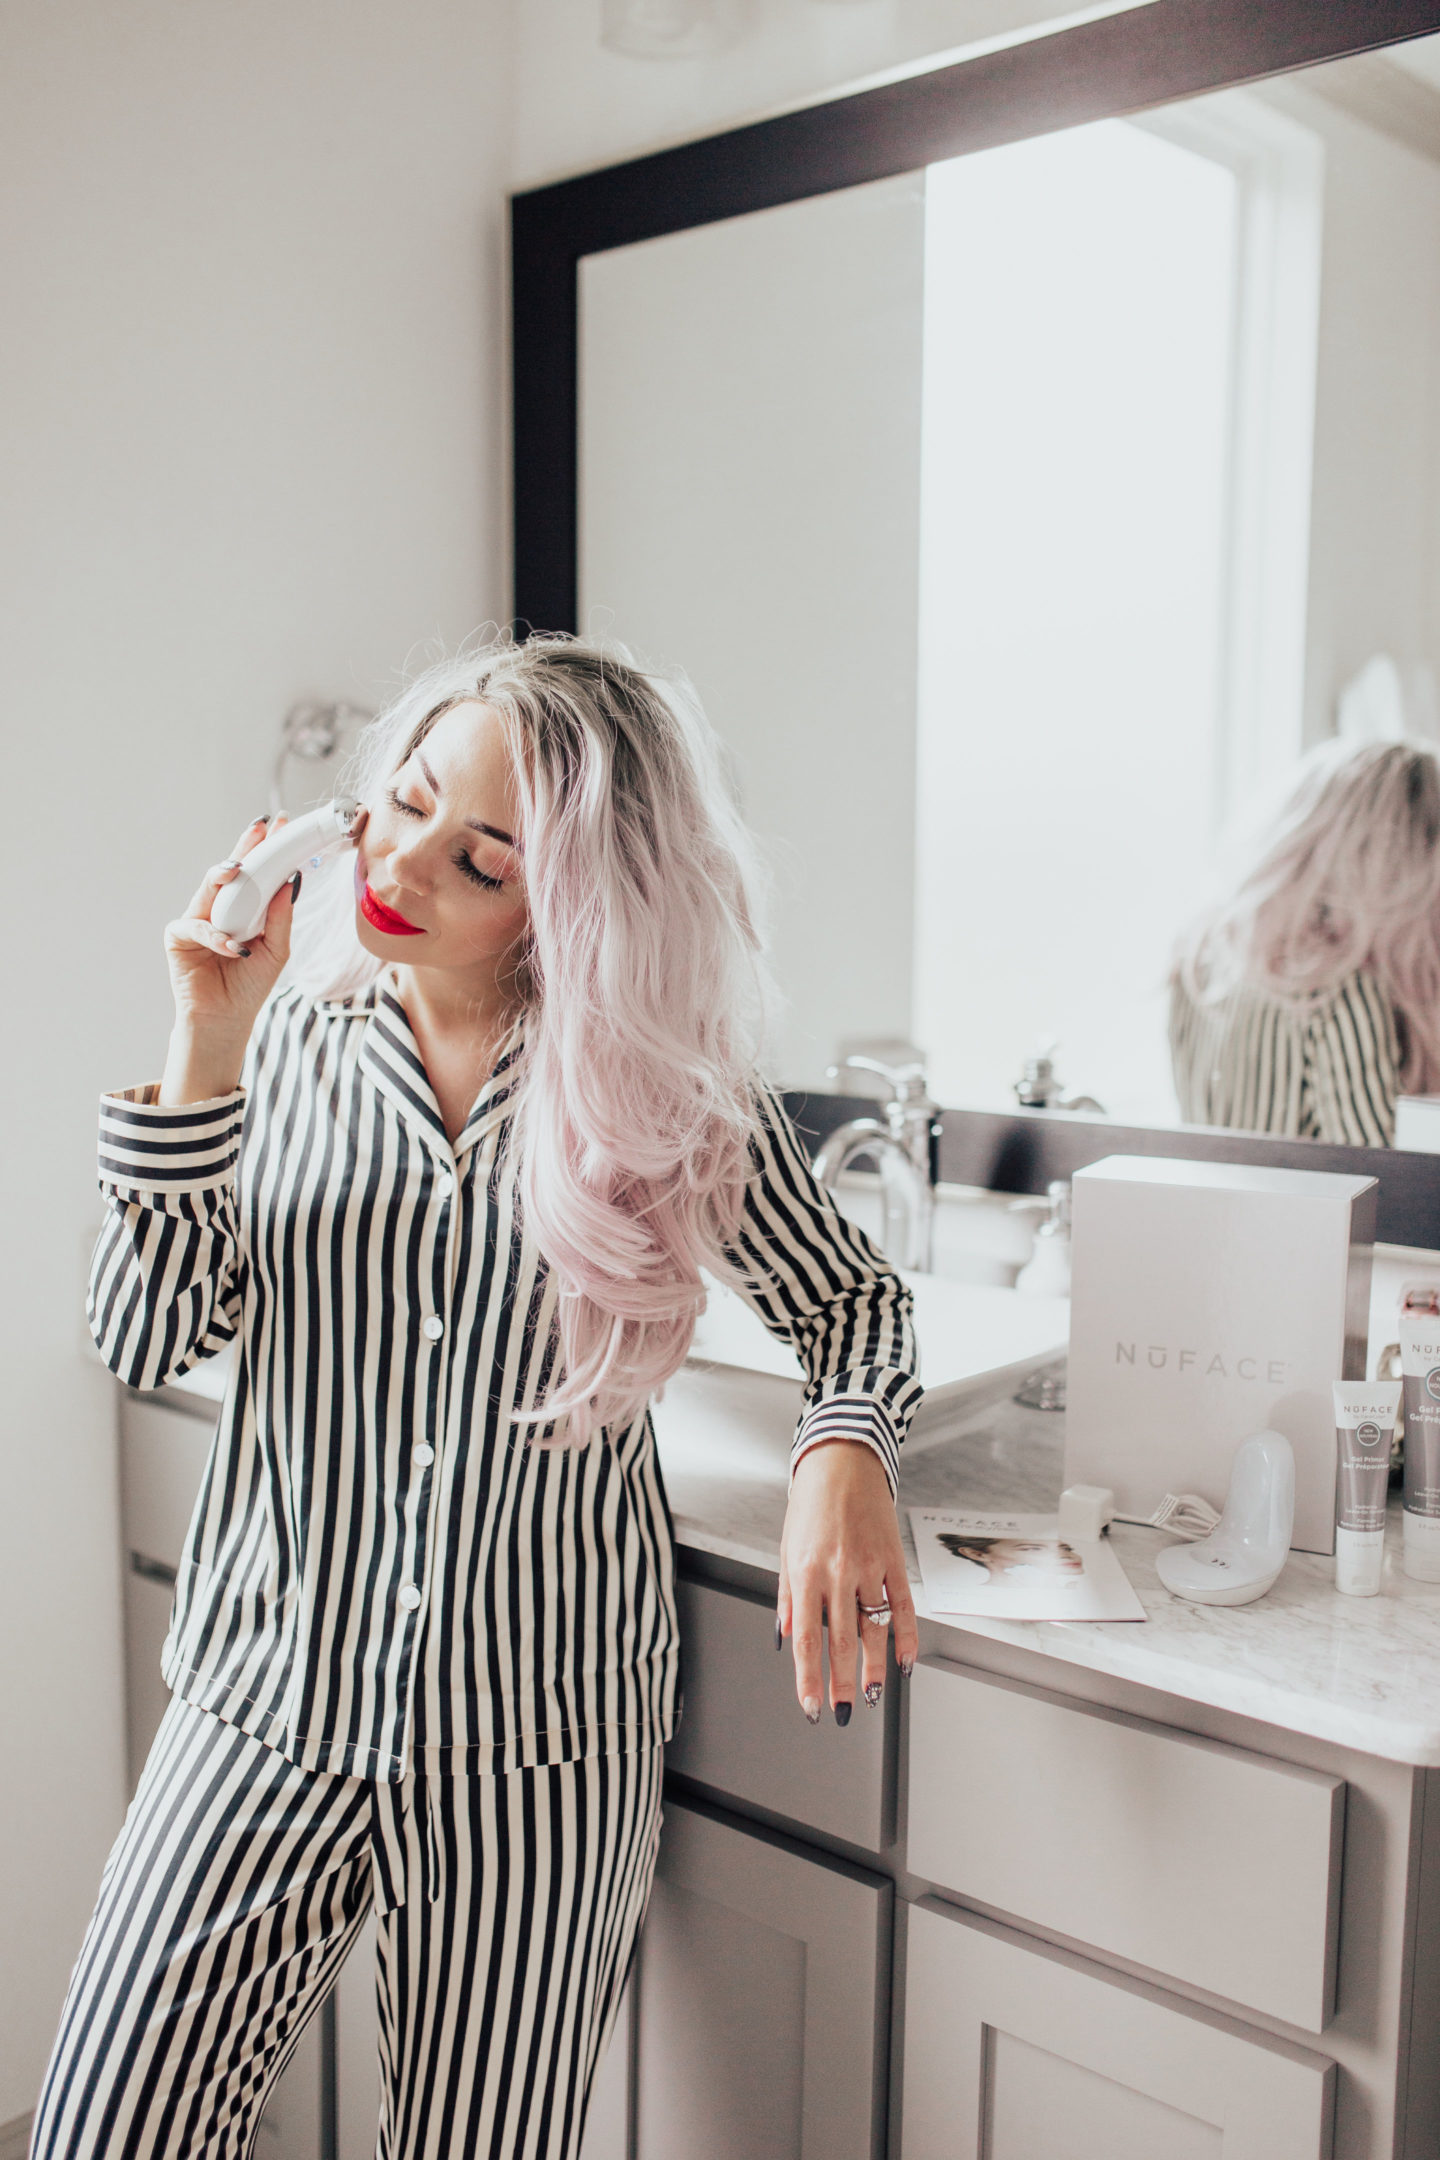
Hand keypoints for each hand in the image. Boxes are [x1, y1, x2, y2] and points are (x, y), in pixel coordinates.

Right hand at [162, 814, 296, 1078]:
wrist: (226, 1019)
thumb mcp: (276, 949)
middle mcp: (218, 908)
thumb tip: (292, 880)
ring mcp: (196, 919)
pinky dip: (216, 937)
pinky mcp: (178, 937)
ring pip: (209, 889)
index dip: (266, 849)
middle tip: (260, 828)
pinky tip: (235, 948)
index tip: (281, 825)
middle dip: (245, 847)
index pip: (255, 872)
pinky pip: (197, 927)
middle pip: (231, 871)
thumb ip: (281, 916)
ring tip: (237, 869)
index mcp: (244, 908)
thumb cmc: (250, 984)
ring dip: (223, 876)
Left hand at [776, 1439, 917, 1724]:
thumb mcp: (787, 1549)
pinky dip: (907, 1636)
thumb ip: (788, 1597)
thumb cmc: (810, 1505)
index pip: (807, 1637)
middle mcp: (837, 1571)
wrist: (843, 1463)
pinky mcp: (893, 1559)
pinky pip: (903, 1605)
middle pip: (841, 1641)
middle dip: (841, 1683)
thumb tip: (786, 1638)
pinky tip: (906, 1662)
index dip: (808, 1677)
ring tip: (873, 1696)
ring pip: (873, 1628)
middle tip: (842, 1713)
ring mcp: (868, 1565)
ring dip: (874, 1668)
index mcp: (805, 1571)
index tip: (811, 1706)